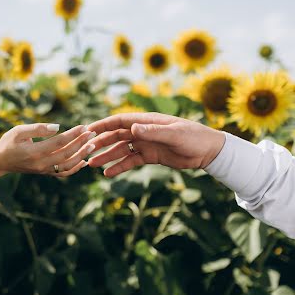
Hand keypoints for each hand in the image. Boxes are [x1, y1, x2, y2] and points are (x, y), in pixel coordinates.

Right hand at [0, 123, 95, 181]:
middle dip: (82, 142)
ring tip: (92, 145)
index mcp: (34, 151)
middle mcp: (41, 163)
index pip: (60, 142)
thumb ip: (38, 128)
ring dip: (82, 155)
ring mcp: (44, 170)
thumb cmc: (8, 143)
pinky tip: (84, 160)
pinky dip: (76, 168)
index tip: (84, 126)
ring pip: (68, 164)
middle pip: (67, 153)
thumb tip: (58, 127)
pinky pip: (64, 173)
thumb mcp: (19, 131)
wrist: (0, 162)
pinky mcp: (45, 173)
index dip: (73, 134)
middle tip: (92, 133)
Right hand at [87, 113, 224, 177]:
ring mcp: (146, 144)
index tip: (87, 131)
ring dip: (107, 156)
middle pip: (117, 135)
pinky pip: (131, 161)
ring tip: (91, 164)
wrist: (208, 152)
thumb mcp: (174, 134)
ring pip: (121, 149)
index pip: (120, 121)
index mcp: (147, 121)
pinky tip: (108, 173)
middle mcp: (144, 131)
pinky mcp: (151, 156)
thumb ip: (152, 132)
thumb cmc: (194, 137)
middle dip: (101, 143)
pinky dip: (119, 166)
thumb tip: (132, 128)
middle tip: (86, 151)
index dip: (103, 125)